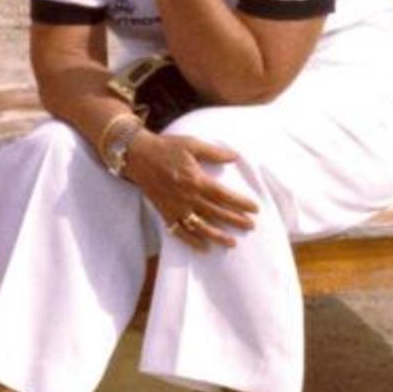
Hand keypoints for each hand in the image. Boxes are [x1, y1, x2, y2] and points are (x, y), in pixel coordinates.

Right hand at [125, 130, 258, 248]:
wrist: (137, 155)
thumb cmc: (166, 147)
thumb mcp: (191, 144)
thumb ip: (214, 152)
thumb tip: (235, 156)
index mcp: (196, 180)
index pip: (223, 196)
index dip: (241, 203)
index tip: (255, 209)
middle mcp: (187, 197)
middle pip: (216, 213)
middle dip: (235, 220)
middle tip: (251, 226)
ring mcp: (175, 206)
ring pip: (200, 226)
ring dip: (217, 236)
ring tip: (232, 243)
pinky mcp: (165, 212)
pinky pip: (179, 231)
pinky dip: (191, 241)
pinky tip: (204, 248)